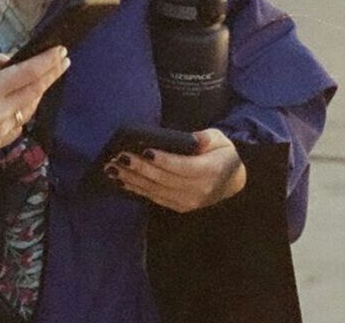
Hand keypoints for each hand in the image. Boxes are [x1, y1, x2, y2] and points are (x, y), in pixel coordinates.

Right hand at [0, 45, 69, 157]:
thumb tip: (8, 61)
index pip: (29, 73)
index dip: (48, 61)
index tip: (61, 51)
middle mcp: (1, 112)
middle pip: (36, 91)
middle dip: (52, 74)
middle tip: (64, 61)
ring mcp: (1, 130)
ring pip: (30, 108)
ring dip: (38, 92)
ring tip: (43, 78)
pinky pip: (18, 124)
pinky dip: (23, 111)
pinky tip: (22, 102)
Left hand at [104, 128, 246, 212]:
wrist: (232, 182)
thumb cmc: (223, 155)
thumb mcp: (221, 140)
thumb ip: (207, 138)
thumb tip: (193, 139)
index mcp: (210, 171)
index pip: (182, 167)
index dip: (163, 160)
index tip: (144, 151)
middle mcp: (198, 190)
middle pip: (163, 179)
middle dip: (139, 168)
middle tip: (119, 157)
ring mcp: (188, 202)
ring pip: (155, 190)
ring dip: (131, 180)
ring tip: (112, 168)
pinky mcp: (179, 206)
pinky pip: (154, 198)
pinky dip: (136, 189)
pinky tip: (121, 180)